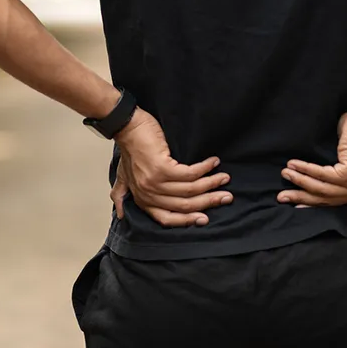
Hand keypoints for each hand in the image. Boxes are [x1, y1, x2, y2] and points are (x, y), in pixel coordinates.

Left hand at [109, 109, 232, 226]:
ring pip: (191, 190)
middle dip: (209, 202)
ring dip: (211, 183)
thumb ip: (123, 193)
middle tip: (227, 197)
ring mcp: (155, 183)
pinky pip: (190, 174)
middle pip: (185, 205)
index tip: (207, 218)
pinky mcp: (162, 169)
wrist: (127, 127)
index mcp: (142, 200)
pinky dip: (205, 168)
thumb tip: (118, 214)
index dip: (189, 220)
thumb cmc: (129, 150)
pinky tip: (213, 163)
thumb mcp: (124, 175)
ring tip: (224, 178)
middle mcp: (148, 195)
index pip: (168, 218)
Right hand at [278, 109, 346, 207]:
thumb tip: (310, 181)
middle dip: (300, 197)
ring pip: (321, 187)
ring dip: (299, 180)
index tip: (295, 204)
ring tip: (285, 173)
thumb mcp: (344, 161)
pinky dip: (305, 169)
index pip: (331, 200)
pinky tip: (293, 164)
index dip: (311, 202)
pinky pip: (321, 174)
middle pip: (324, 197)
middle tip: (282, 197)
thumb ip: (332, 175)